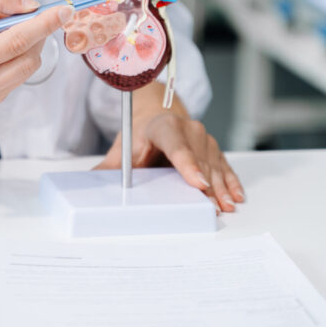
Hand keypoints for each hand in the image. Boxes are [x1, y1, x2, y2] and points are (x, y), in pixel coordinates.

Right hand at [0, 0, 72, 109]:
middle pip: (27, 56)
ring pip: (26, 68)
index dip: (44, 23)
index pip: (15, 39)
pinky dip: (16, 59)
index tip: (64, 10)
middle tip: (31, 14)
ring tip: (2, 31)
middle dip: (39, 32)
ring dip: (28, 45)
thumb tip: (30, 5)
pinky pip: (15, 78)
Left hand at [95, 83, 244, 212]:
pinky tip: (235, 196)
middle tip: (212, 207)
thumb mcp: (122, 151)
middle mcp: (187, 128)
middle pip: (198, 159)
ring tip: (225, 207)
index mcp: (162, 126)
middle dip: (207, 185)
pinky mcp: (213, 148)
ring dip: (221, 187)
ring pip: (214, 164)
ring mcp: (203, 137)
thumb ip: (108, 170)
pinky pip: (224, 166)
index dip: (187, 163)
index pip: (175, 143)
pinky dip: (230, 182)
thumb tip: (90, 189)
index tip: (197, 182)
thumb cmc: (138, 138)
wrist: (155, 118)